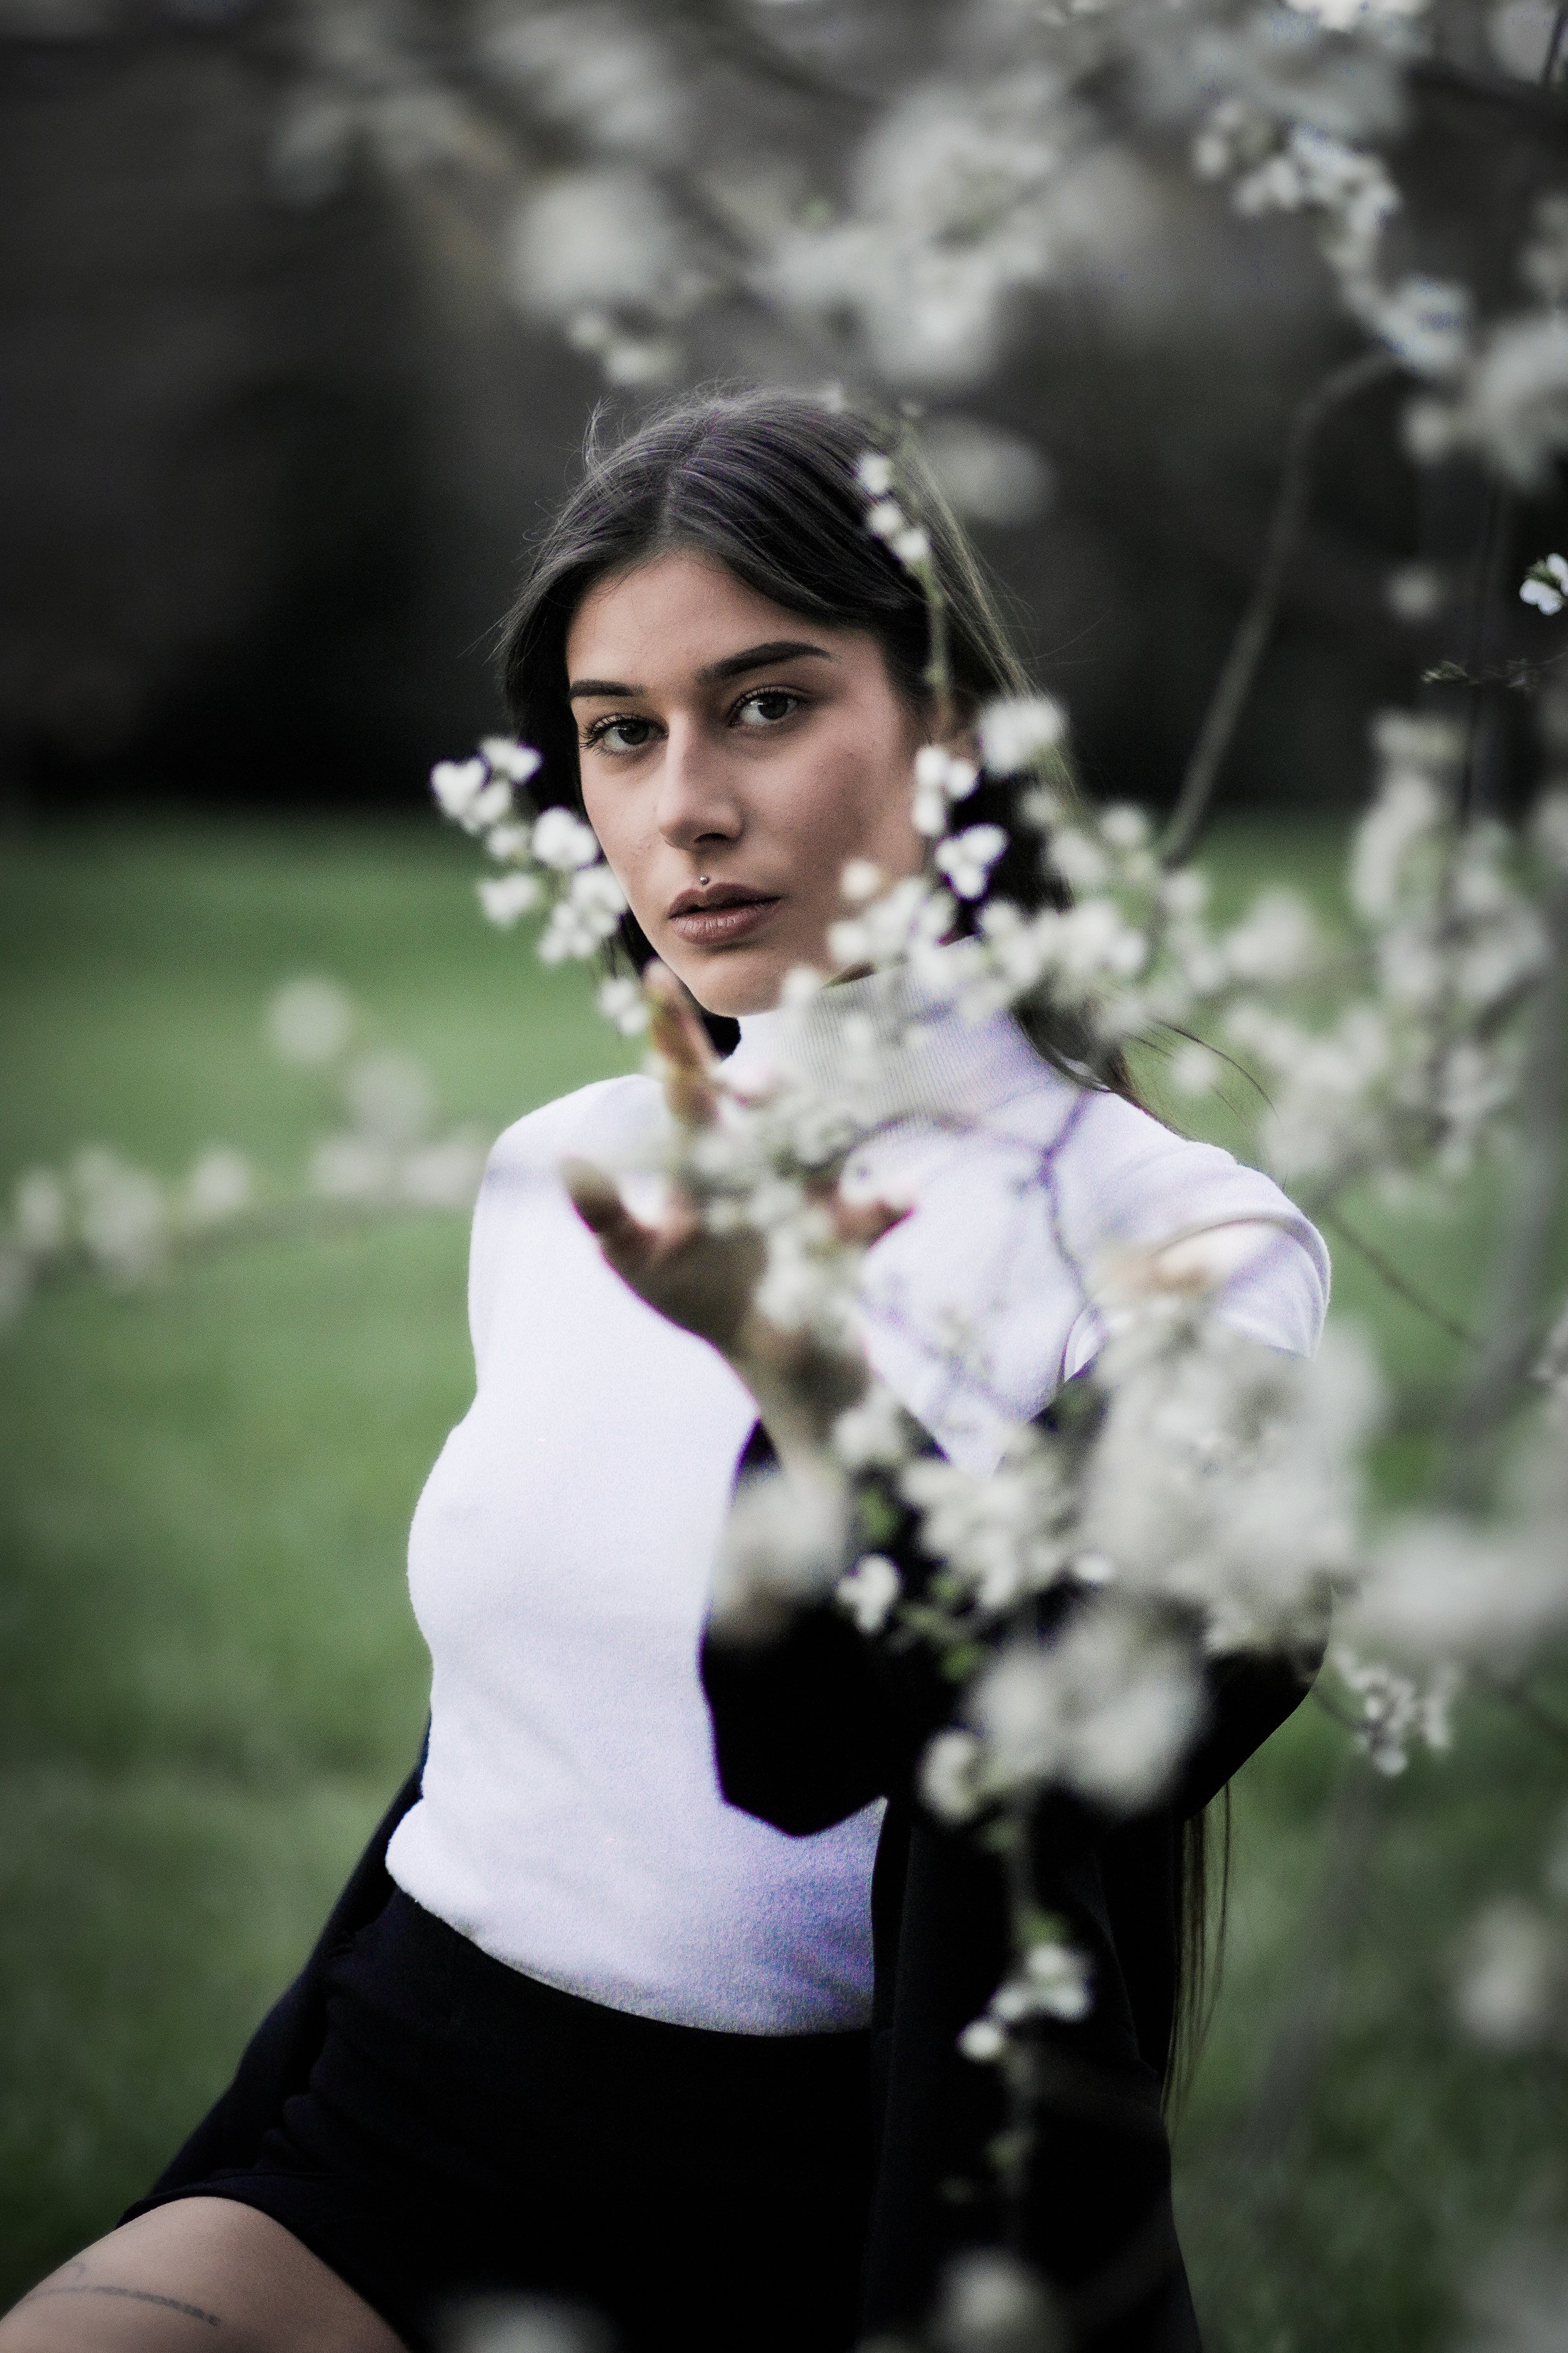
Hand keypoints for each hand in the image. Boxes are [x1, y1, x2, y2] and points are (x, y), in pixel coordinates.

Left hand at [563, 963, 904, 1450]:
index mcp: (706, 1151)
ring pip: (826, 1139)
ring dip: (823, 1130)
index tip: (655, 978)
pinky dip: (889, 1204)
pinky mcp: (847, 1233)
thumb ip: (605, 1213)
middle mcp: (764, 1153)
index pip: (687, 1081)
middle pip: (765, 1100)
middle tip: (741, 1088)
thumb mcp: (636, 1257)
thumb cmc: (693, 1289)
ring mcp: (811, 1188)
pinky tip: (904, 1198)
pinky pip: (874, 1213)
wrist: (762, 1345)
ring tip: (827, 1139)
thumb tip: (566, 1158)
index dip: (672, 1032)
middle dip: (759, 1086)